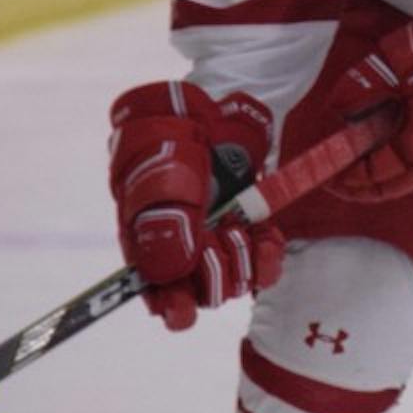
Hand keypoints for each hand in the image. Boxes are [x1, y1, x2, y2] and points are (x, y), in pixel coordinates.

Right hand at [108, 80, 283, 329]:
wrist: (212, 103)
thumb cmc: (172, 132)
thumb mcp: (160, 170)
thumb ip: (163, 220)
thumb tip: (168, 272)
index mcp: (145, 239)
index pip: (155, 293)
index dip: (169, 306)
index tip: (182, 308)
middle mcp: (181, 247)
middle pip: (197, 295)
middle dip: (211, 276)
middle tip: (218, 239)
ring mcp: (216, 239)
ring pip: (231, 283)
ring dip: (239, 261)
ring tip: (236, 227)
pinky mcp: (248, 228)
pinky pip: (262, 265)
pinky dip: (267, 257)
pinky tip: (267, 238)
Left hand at [333, 0, 412, 201]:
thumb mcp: (412, 47)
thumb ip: (373, 79)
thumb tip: (341, 107)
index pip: (377, 168)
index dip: (351, 175)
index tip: (330, 173)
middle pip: (399, 181)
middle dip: (368, 185)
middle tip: (344, 182)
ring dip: (396, 180)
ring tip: (373, 174)